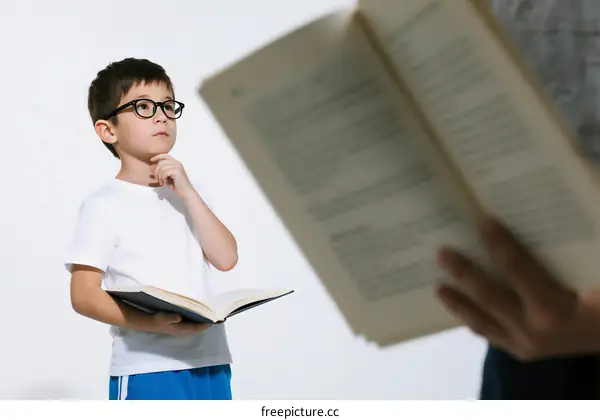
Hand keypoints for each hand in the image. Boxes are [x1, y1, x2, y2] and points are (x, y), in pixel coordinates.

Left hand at [150, 154, 194, 198]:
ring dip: (159, 176)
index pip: (165, 155)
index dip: (158, 156)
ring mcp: (178, 166)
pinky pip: (164, 172)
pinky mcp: (177, 171)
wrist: (185, 192)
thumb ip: (160, 171)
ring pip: (162, 168)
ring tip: (162, 182)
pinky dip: (163, 178)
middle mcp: (177, 163)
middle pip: (161, 162)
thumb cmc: (177, 186)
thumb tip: (151, 167)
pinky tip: (165, 183)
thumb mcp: (166, 177)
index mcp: (176, 163)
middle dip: (156, 171)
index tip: (151, 160)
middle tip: (157, 180)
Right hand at [150, 312, 211, 335]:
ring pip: (195, 328)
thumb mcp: (164, 317)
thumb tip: (179, 317)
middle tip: (215, 318)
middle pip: (197, 329)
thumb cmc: (159, 320)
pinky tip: (200, 317)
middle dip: (206, 324)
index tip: (213, 320)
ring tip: (210, 317)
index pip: (196, 328)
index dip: (204, 325)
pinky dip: (197, 322)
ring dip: (202, 323)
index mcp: (181, 329)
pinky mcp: (180, 327)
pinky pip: (192, 326)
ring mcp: (182, 330)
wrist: (151, 323)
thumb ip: (172, 317)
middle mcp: (183, 331)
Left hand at [436, 216, 599, 360]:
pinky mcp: (522, 353)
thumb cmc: (598, 303)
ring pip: (482, 321)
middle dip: (464, 272)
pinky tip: (457, 308)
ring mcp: (526, 347)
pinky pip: (490, 334)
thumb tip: (536, 218)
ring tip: (436, 286)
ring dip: (458, 303)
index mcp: (554, 310)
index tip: (482, 220)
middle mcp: (534, 332)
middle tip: (440, 252)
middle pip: (489, 296)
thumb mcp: (585, 272)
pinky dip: (472, 319)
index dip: (499, 244)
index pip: (518, 269)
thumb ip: (555, 255)